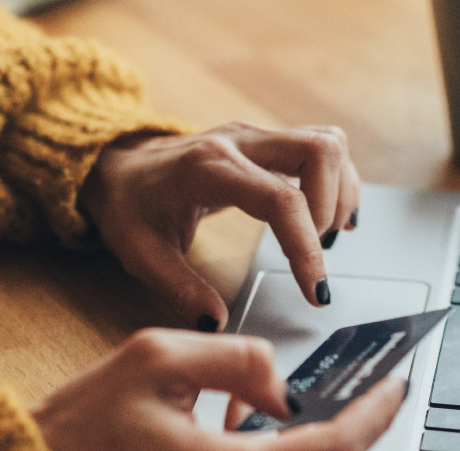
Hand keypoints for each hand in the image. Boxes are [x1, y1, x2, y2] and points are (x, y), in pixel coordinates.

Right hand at [32, 329, 406, 450]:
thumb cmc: (84, 421)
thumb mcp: (158, 356)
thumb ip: (236, 358)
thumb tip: (283, 388)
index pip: (328, 447)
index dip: (372, 415)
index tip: (396, 387)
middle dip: (350, 430)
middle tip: (367, 394)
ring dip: (309, 441)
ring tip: (279, 404)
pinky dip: (273, 449)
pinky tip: (242, 424)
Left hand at [81, 122, 360, 330]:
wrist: (119, 167)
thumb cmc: (130, 206)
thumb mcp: (141, 253)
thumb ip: (178, 289)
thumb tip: (215, 322)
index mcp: (209, 168)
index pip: (281, 199)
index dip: (306, 247)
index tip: (314, 290)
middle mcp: (240, 141)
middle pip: (319, 150)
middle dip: (331, 207)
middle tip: (317, 252)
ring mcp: (257, 136)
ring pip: (327, 143)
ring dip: (339, 191)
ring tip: (325, 236)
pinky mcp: (268, 142)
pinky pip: (321, 147)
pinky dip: (336, 181)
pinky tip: (329, 217)